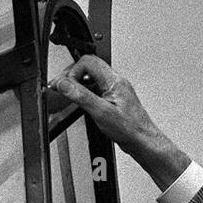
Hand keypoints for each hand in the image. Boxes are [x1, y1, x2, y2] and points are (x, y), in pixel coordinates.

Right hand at [49, 56, 190, 190]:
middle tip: (61, 89)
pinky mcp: (113, 98)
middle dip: (72, 76)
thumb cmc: (129, 128)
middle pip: (88, 67)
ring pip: (91, 78)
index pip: (88, 62)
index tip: (65, 85)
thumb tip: (64, 84)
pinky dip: (84, 93)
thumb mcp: (101, 112)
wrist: (142, 140)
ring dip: (77, 85)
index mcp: (114, 81)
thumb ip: (81, 96)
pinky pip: (95, 88)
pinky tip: (80, 103)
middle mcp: (115, 82)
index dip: (72, 71)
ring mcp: (114, 90)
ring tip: (68, 96)